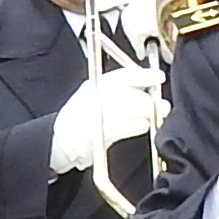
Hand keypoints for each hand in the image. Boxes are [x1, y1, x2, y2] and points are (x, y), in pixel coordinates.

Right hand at [51, 61, 165, 172]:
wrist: (56, 144)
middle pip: (131, 93)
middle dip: (150, 99)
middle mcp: (94, 96)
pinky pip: (124, 127)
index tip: (159, 77)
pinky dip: (137, 126)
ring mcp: (95, 114)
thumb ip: (116, 93)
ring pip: (131, 108)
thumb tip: (148, 92)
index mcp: (94, 85)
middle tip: (162, 105)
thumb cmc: (77, 123)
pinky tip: (144, 126)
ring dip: (147, 112)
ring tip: (155, 116)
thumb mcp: (92, 98)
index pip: (123, 75)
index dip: (144, 75)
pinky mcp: (97, 133)